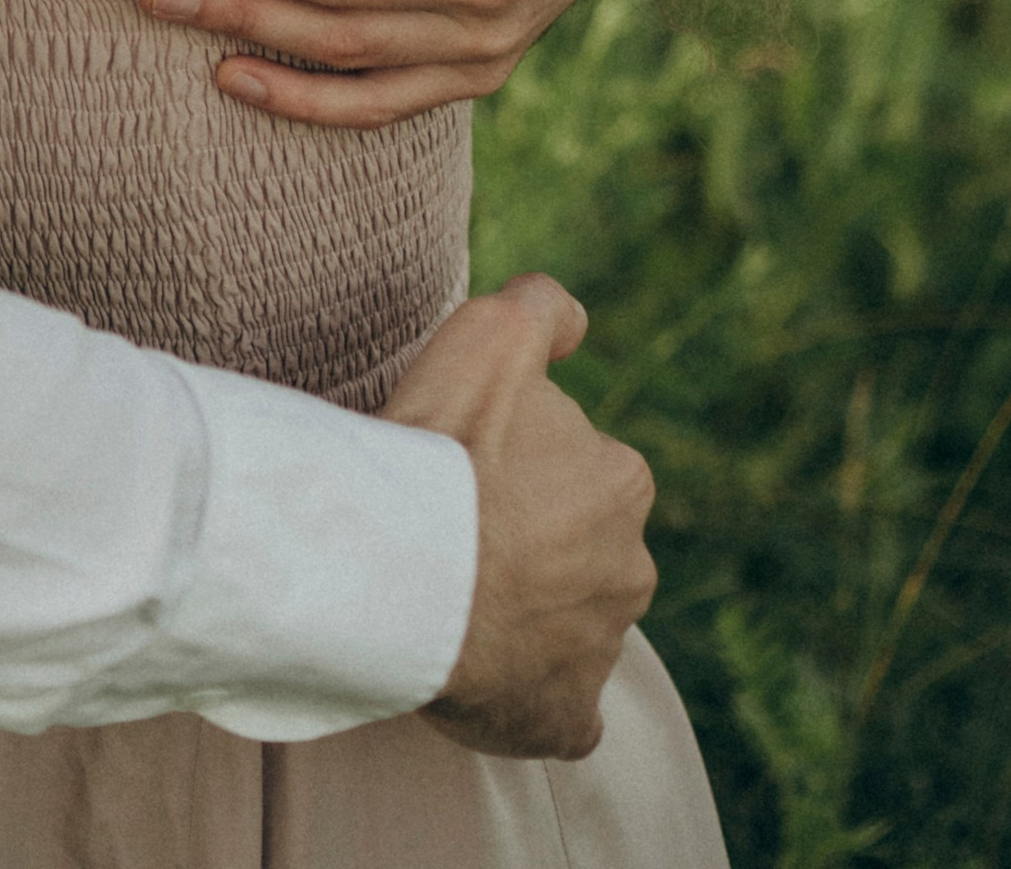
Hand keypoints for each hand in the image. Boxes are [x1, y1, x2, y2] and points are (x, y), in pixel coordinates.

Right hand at [385, 274, 656, 757]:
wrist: (396, 567)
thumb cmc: (441, 449)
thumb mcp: (490, 334)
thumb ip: (542, 308)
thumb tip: (575, 320)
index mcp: (621, 483)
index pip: (577, 469)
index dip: (516, 465)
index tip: (465, 470)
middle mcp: (630, 571)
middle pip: (577, 551)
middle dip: (530, 545)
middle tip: (453, 535)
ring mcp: (599, 653)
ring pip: (566, 628)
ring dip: (524, 617)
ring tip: (450, 600)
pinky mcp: (565, 719)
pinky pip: (558, 714)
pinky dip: (530, 701)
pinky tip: (483, 679)